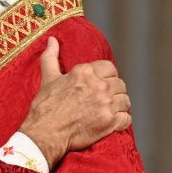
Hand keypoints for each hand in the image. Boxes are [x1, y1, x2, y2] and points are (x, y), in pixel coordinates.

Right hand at [19, 38, 130, 168]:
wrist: (45, 132)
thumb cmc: (45, 106)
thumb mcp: (48, 77)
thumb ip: (52, 56)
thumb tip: (52, 40)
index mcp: (85, 72)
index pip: (110, 68)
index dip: (108, 76)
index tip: (102, 84)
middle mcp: (99, 85)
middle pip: (120, 84)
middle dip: (114, 91)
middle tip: (105, 100)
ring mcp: (106, 104)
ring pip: (125, 100)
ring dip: (119, 106)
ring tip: (110, 111)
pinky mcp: (110, 122)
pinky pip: (126, 119)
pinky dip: (121, 121)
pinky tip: (112, 122)